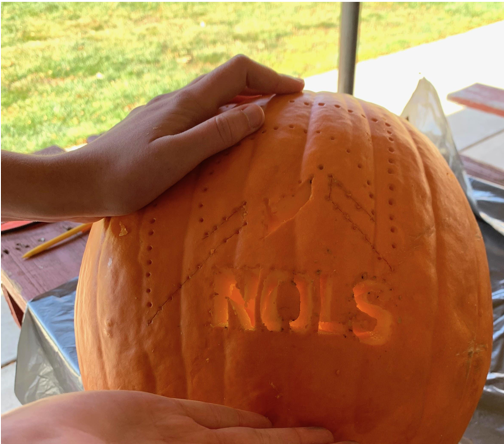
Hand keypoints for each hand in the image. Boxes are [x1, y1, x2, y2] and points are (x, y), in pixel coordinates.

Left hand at [0, 56, 303, 221]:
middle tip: (288, 106)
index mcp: (186, 104)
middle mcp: (178, 102)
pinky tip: (224, 141)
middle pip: (228, 82)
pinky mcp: (159, 131)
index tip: (296, 92)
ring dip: (244, 104)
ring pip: (215, 100)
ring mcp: (167, 115)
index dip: (270, 78)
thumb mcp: (176, 157)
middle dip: (262, 88)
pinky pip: (201, 117)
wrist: (80, 183)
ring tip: (265, 122)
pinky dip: (224, 120)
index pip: (237, 74)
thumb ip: (216, 134)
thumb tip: (258, 113)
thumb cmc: (126, 175)